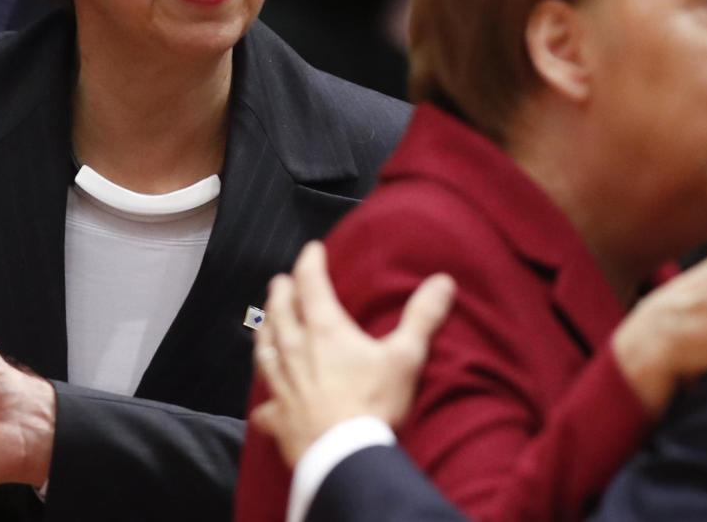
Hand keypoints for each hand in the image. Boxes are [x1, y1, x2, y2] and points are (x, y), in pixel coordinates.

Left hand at [249, 242, 454, 467]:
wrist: (345, 456)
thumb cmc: (374, 403)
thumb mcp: (405, 357)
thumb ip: (422, 317)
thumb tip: (443, 281)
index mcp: (324, 330)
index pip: (311, 284)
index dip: (310, 262)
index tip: (312, 249)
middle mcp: (296, 351)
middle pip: (280, 313)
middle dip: (280, 293)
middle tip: (280, 281)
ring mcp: (283, 385)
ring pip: (264, 352)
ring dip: (263, 333)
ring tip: (263, 323)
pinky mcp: (278, 418)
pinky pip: (266, 406)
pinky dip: (265, 400)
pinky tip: (265, 403)